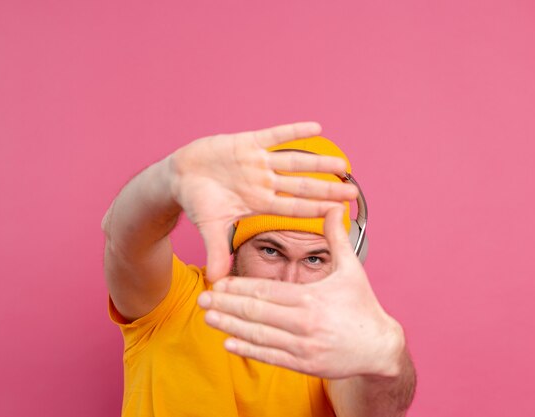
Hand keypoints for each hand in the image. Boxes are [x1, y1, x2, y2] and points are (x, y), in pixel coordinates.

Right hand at [170, 122, 357, 280]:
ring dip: (318, 163)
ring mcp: (258, 162)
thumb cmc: (198, 201)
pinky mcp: (247, 142)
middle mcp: (263, 182)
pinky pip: (275, 135)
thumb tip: (215, 282)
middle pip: (301, 186)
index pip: (293, 208)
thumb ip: (216, 251)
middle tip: (353, 192)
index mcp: (258, 202)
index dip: (316, 210)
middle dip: (327, 189)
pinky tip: (316, 128)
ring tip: (342, 165)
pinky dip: (294, 130)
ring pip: (294, 161)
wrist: (181, 176)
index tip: (338, 213)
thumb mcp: (209, 227)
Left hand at [197, 207, 404, 378]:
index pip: (266, 292)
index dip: (239, 288)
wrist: (380, 347)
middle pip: (256, 313)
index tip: (218, 283)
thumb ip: (336, 238)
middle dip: (225, 306)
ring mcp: (303, 347)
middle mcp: (304, 323)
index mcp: (311, 298)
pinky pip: (270, 357)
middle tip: (202, 299)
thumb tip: (333, 207)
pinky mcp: (304, 365)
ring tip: (208, 318)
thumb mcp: (351, 269)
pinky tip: (229, 344)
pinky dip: (247, 350)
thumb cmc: (363, 305)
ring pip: (258, 335)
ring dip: (230, 327)